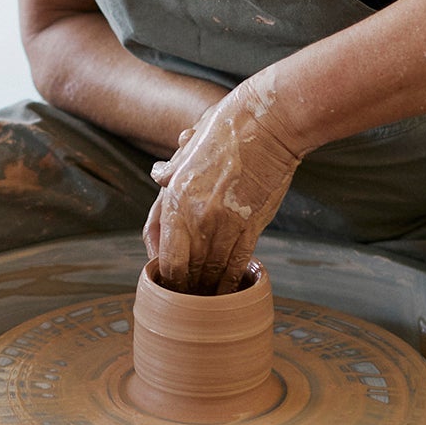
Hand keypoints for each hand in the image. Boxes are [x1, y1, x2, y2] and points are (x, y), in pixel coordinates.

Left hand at [144, 77, 300, 292]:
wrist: (268, 123)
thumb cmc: (227, 129)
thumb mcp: (189, 147)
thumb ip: (172, 169)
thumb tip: (157, 174)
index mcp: (174, 198)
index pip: (162, 251)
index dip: (163, 273)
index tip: (166, 282)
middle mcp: (196, 216)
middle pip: (185, 268)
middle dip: (184, 287)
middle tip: (185, 299)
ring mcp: (224, 223)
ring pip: (212, 270)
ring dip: (208, 288)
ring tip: (206, 301)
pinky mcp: (252, 224)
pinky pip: (237, 262)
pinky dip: (232, 278)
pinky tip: (230, 288)